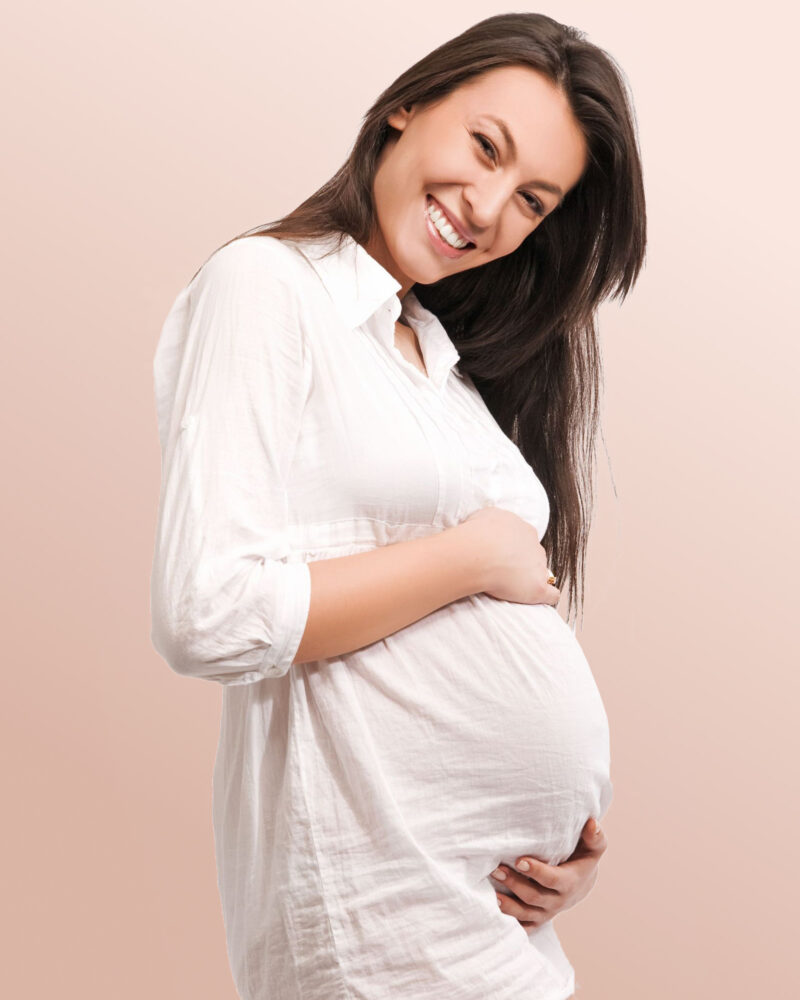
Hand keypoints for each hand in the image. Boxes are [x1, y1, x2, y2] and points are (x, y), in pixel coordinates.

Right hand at [459, 506, 559, 606]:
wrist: (478, 552)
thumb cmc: (476, 535)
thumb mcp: (484, 516)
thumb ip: (493, 521)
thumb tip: (488, 526)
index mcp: (524, 530)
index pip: (525, 541)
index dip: (514, 550)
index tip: (501, 556)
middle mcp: (535, 546)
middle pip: (535, 557)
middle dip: (523, 564)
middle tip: (504, 572)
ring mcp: (539, 567)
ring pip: (542, 573)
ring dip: (532, 580)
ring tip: (514, 589)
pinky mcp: (538, 587)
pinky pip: (552, 595)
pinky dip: (547, 598)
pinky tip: (538, 601)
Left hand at [491, 818, 607, 930]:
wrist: (582, 884)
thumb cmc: (583, 858)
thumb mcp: (593, 848)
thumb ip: (594, 836)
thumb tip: (592, 823)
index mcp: (570, 883)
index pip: (552, 879)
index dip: (536, 871)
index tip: (519, 860)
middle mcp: (558, 901)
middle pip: (534, 897)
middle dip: (514, 884)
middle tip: (496, 869)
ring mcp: (546, 912)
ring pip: (525, 914)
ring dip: (507, 905)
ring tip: (491, 892)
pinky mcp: (537, 919)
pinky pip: (523, 926)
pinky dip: (509, 923)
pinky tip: (493, 914)